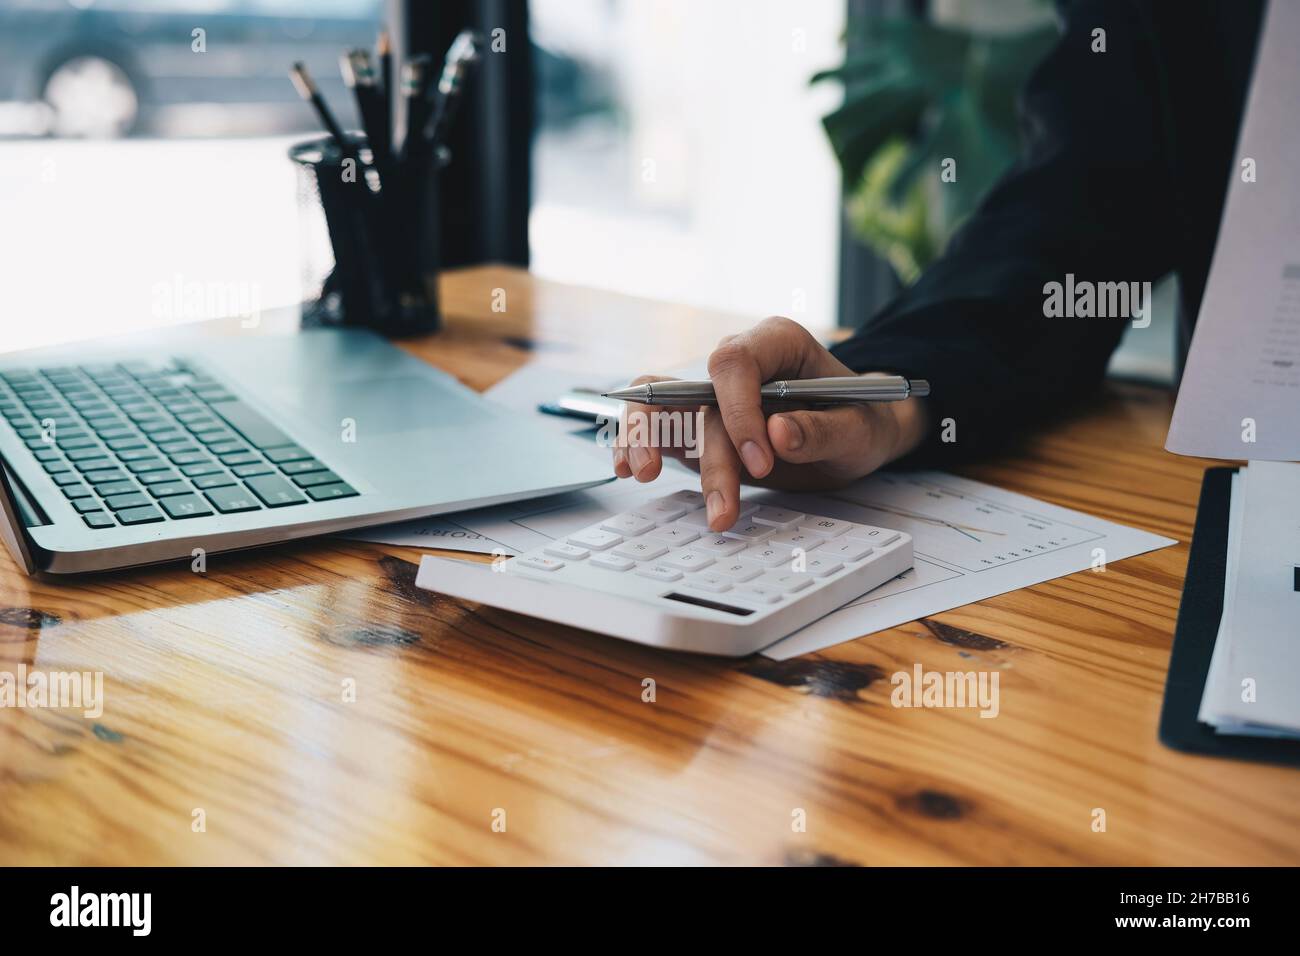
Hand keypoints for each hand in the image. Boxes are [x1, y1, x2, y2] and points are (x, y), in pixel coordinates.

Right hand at [612, 317, 929, 530]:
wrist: (855, 432)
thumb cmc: (861, 420)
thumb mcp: (859, 430)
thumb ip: (823, 432)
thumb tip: (778, 434)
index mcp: (776, 343)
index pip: (735, 363)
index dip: (738, 411)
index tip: (761, 462)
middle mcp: (737, 364)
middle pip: (696, 395)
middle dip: (705, 453)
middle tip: (721, 507)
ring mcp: (712, 394)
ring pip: (660, 403)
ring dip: (649, 440)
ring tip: (641, 476)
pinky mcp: (698, 424)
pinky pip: (657, 425)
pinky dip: (639, 444)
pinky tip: (630, 469)